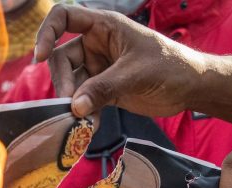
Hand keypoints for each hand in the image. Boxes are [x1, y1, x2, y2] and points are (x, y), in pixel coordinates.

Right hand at [34, 4, 205, 117]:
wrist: (191, 88)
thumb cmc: (169, 66)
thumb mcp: (135, 73)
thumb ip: (103, 88)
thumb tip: (74, 107)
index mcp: (104, 26)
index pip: (64, 17)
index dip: (47, 33)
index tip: (40, 56)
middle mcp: (97, 45)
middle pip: (62, 58)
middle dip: (63, 82)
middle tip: (72, 105)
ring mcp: (99, 68)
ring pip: (71, 82)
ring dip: (73, 102)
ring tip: (83, 122)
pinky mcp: (104, 90)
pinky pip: (84, 100)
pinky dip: (84, 113)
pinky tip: (90, 126)